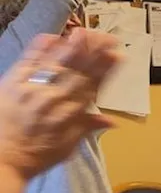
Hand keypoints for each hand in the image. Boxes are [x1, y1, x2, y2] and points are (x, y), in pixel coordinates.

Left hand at [0, 30, 117, 182]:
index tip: (118, 55)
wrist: (2, 160)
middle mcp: (53, 99)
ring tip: (84, 32)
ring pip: (56, 64)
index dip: (106, 70)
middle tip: (107, 37)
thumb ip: (86, 128)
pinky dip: (39, 49)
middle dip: (94, 53)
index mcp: (70, 114)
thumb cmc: (36, 156)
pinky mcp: (12, 84)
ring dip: (71, 47)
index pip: (92, 86)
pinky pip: (27, 62)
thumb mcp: (67, 147)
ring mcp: (32, 90)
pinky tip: (51, 36)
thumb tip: (110, 121)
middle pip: (78, 71)